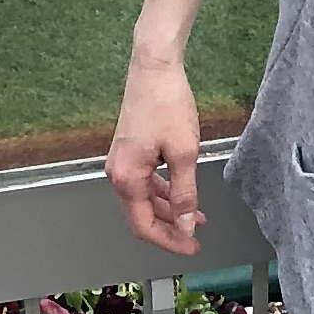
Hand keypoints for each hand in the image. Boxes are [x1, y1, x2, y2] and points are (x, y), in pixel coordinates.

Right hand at [105, 56, 202, 261]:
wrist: (155, 66)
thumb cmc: (168, 103)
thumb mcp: (184, 152)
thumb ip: (185, 193)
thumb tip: (185, 227)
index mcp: (126, 178)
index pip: (144, 226)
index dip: (168, 241)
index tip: (191, 247)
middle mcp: (117, 173)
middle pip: (143, 215)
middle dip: (171, 227)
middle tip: (195, 237)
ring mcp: (122, 161)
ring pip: (145, 198)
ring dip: (170, 209)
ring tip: (196, 216)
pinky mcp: (130, 150)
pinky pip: (146, 181)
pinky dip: (164, 190)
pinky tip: (183, 192)